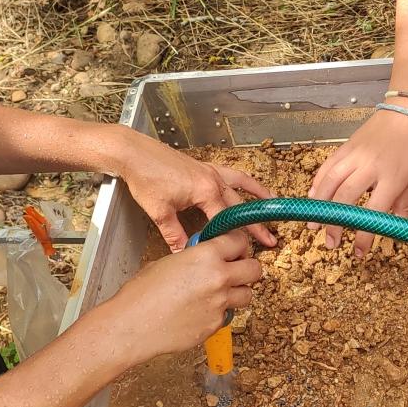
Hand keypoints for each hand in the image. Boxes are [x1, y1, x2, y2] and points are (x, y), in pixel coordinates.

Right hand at [99, 232, 262, 363]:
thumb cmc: (141, 292)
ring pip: (247, 295)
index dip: (238, 245)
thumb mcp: (169, 262)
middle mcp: (219, 278)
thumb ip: (195, 258)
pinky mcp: (216, 325)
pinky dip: (219, 313)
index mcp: (206, 255)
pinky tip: (200, 311)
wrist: (132, 324)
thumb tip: (205, 260)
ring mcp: (220, 304)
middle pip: (255, 270)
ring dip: (237, 292)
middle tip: (236, 271)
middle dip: (247, 269)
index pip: (240, 242)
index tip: (235, 249)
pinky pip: (227, 315)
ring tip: (219, 293)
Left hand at [115, 133, 275, 251]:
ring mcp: (210, 171)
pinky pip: (231, 174)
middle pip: (239, 207)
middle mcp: (213, 180)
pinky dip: (244, 180)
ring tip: (273, 206)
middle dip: (254, 226)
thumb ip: (175, 235)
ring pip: (241, 187)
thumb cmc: (146, 178)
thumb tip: (184, 253)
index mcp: (205, 192)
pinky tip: (250, 185)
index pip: (226, 221)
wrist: (134, 153)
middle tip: (269, 241)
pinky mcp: (204, 167)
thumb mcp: (160, 212)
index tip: (241, 253)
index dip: (234, 239)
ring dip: (258, 198)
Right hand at [307, 110, 407, 253]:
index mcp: (393, 176)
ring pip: (330, 181)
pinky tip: (313, 197)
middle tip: (331, 242)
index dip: (363, 236)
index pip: (373, 212)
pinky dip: (318, 182)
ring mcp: (356, 153)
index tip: (358, 253)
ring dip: (319, 205)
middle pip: (345, 198)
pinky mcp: (347, 145)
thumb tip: (397, 227)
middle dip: (335, 223)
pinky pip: (328, 165)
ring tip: (313, 225)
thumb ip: (405, 202)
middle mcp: (371, 165)